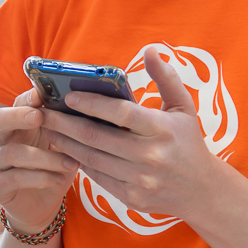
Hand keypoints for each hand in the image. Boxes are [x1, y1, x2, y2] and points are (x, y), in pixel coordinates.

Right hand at [0, 87, 78, 233]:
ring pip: (12, 152)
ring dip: (44, 157)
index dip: (29, 97)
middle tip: (39, 117)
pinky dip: (40, 178)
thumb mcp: (61, 145)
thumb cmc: (52, 168)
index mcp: (16, 123)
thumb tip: (83, 106)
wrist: (41, 205)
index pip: (18, 103)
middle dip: (19, 116)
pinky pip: (15, 177)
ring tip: (71, 163)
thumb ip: (64, 127)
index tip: (44, 94)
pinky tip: (59, 179)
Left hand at [40, 46, 222, 218]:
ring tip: (50, 130)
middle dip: (66, 124)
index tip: (69, 96)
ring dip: (66, 143)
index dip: (93, 103)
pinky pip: (97, 177)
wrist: (203, 191)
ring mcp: (140, 180)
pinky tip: (67, 150)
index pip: (122, 113)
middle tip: (45, 113)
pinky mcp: (132, 197)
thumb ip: (166, 77)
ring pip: (92, 158)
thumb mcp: (184, 108)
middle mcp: (151, 156)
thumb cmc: (189, 142)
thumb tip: (150, 49)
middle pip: (98, 137)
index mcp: (163, 129)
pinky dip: (79, 162)